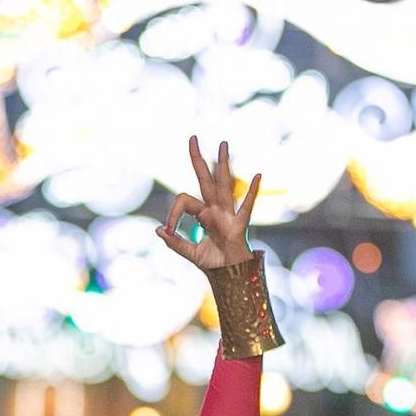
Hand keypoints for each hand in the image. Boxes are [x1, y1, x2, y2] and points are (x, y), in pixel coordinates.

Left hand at [158, 136, 260, 271]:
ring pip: (224, 185)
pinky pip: (246, 207)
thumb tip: (158, 230)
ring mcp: (228, 215)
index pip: (184, 200)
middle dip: (198, 160)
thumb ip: (175, 242)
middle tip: (192, 138)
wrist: (229, 276)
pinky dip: (252, 192)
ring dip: (223, 164)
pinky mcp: (239, 226)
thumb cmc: (213, 263)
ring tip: (223, 144)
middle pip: (205, 179)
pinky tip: (257, 175)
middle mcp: (215, 209)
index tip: (168, 229)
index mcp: (203, 214)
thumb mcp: (189, 252)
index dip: (173, 213)